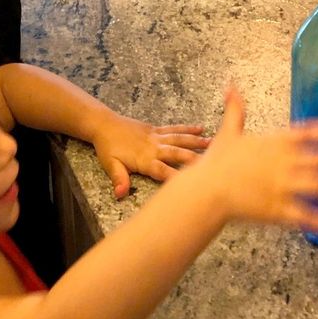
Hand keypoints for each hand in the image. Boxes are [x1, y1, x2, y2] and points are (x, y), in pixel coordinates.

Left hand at [92, 113, 210, 198]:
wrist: (104, 124)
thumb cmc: (108, 147)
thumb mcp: (110, 165)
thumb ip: (118, 179)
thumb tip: (121, 193)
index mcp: (145, 160)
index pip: (163, 171)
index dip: (177, 178)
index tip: (193, 184)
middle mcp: (154, 148)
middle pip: (177, 154)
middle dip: (194, 159)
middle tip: (213, 164)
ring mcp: (157, 137)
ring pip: (179, 139)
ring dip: (196, 142)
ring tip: (213, 144)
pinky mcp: (156, 130)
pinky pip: (174, 129)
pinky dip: (187, 129)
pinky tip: (201, 129)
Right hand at [202, 87, 317, 237]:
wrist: (207, 189)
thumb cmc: (218, 161)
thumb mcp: (228, 132)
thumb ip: (235, 109)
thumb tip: (230, 84)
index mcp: (274, 143)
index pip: (306, 133)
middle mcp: (283, 163)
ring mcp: (283, 187)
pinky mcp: (278, 209)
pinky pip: (306, 214)